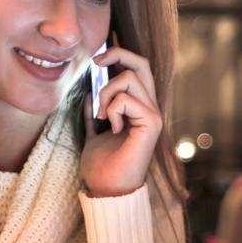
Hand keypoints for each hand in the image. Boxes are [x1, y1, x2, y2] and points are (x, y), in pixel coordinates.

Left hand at [80, 46, 161, 197]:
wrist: (107, 189)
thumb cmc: (101, 166)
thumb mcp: (92, 132)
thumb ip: (93, 113)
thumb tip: (88, 93)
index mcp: (137, 107)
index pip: (137, 69)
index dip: (119, 54)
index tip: (96, 58)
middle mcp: (149, 107)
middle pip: (142, 63)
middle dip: (117, 53)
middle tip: (95, 61)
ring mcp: (153, 115)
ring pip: (129, 78)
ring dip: (106, 93)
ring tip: (101, 116)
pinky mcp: (152, 124)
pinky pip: (126, 99)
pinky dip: (111, 110)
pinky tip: (112, 128)